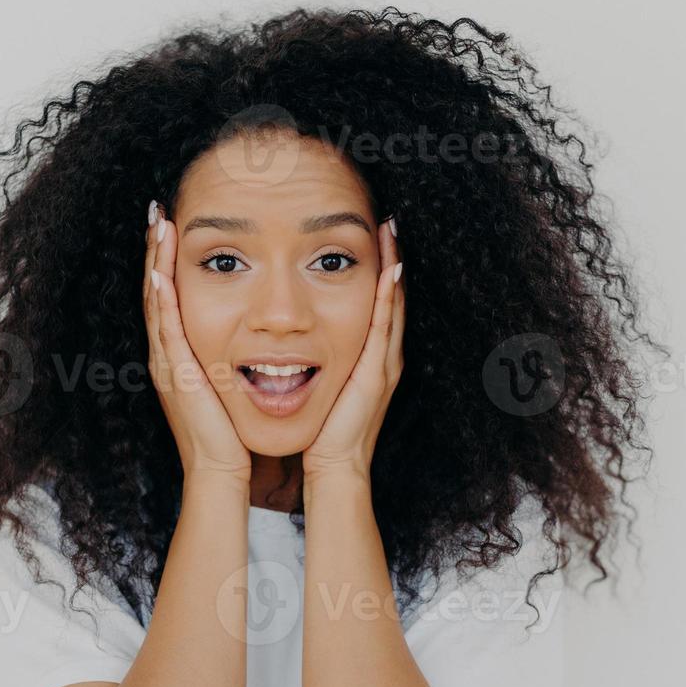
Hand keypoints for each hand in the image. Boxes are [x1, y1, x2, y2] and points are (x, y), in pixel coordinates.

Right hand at [143, 200, 251, 483]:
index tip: (172, 224)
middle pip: (156, 290)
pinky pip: (165, 329)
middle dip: (156, 250)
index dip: (167, 260)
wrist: (221, 470)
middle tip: (157, 212)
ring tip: (157, 225)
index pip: (170, 296)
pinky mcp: (177, 375)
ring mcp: (168, 363)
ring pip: (156, 302)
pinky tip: (159, 272)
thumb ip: (229, 358)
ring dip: (155, 262)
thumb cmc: (230, 432)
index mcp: (180, 354)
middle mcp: (167, 354)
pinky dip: (161, 300)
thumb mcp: (227, 384)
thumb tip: (250, 337)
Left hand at [302, 216, 404, 481]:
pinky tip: (389, 270)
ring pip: (393, 304)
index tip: (371, 233)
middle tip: (388, 220)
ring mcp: (385, 363)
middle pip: (391, 295)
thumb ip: (314, 359)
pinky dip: (388, 298)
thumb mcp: (321, 383)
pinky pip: (386, 327)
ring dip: (394, 266)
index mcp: (369, 356)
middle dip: (391, 257)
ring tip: (390, 231)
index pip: (377, 302)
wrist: (333, 466)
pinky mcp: (378, 373)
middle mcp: (383, 354)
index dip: (377, 268)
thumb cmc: (321, 428)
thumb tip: (292, 337)